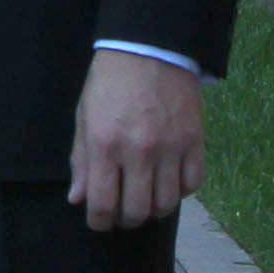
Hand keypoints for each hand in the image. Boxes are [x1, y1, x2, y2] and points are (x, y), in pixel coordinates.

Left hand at [68, 50, 205, 231]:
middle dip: (126, 220)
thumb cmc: (109, 84)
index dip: (99, 222)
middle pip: (137, 211)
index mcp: (105, 144)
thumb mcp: (84, 117)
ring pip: (166, 203)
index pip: (103, 204)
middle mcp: (139, 151)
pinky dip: (180, 192)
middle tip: (122, 214)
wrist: (148, 49)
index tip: (99, 222)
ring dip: (153, 210)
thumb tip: (78, 199)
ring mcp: (171, 147)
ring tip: (145, 201)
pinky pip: (192, 184)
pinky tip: (168, 183)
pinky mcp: (195, 141)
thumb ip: (82, 161)